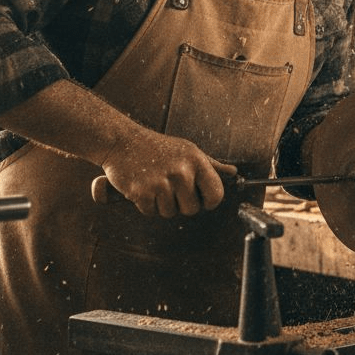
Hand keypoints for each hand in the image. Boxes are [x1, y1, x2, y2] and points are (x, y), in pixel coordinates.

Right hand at [99, 128, 232, 217]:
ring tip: (155, 183)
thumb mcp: (188, 150)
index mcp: (197, 161)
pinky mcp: (142, 192)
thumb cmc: (157, 147)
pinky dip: (146, 205)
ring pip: (170, 213)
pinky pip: (151, 213)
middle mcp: (182, 172)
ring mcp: (162, 182)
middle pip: (192, 209)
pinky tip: (142, 187)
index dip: (208, 201)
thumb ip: (210, 165)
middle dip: (180, 203)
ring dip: (161, 204)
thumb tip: (232, 172)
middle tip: (169, 186)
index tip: (199, 197)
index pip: (216, 195)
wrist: (122, 141)